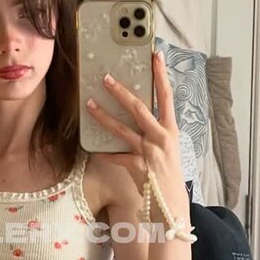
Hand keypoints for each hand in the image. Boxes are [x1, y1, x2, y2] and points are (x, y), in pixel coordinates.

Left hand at [84, 50, 184, 202]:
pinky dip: (103, 153)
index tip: (156, 55)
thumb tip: (137, 116)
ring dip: (103, 116)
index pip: (167, 96)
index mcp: (171, 130)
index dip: (161, 75)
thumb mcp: (168, 149)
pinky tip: (92, 149)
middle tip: (106, 78)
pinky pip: (115, 156)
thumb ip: (155, 131)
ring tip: (89, 104)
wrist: (171, 204)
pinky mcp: (137, 166)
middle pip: (139, 108)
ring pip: (122, 129)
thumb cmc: (167, 175)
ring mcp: (150, 152)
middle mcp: (162, 137)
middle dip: (121, 91)